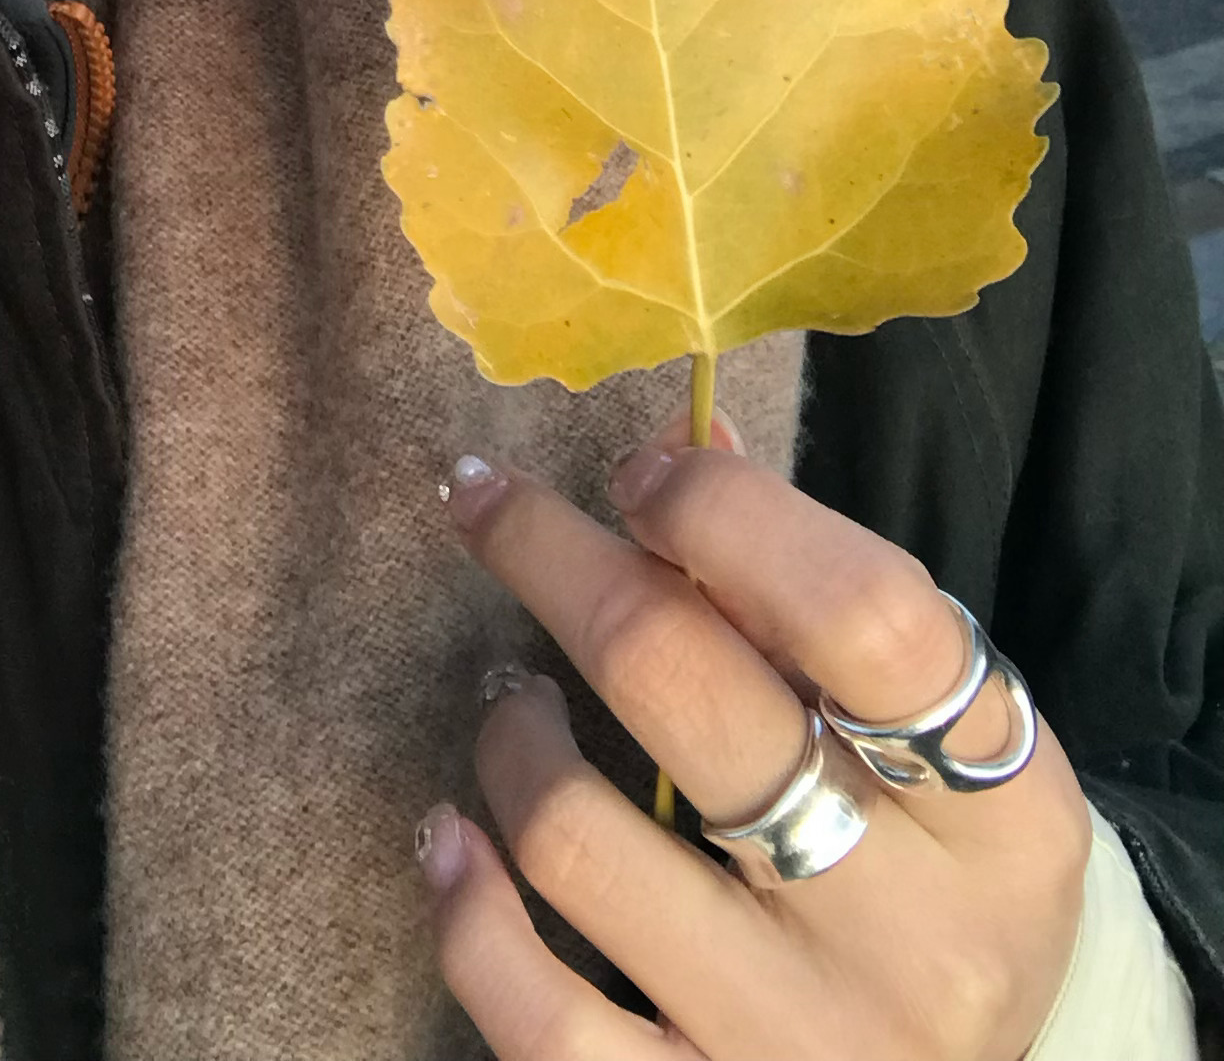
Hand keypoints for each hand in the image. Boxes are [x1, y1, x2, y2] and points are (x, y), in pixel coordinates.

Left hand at [418, 429, 1090, 1058]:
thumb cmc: (937, 868)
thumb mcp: (933, 740)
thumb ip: (810, 599)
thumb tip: (676, 449)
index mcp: (998, 810)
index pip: (863, 616)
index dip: (724, 513)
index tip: (636, 470)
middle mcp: (910, 936)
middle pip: (684, 690)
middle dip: (556, 559)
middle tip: (488, 505)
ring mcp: (798, 1042)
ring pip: (579, 839)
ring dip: (512, 735)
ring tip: (514, 701)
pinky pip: (534, 1014)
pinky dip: (466, 909)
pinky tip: (452, 840)